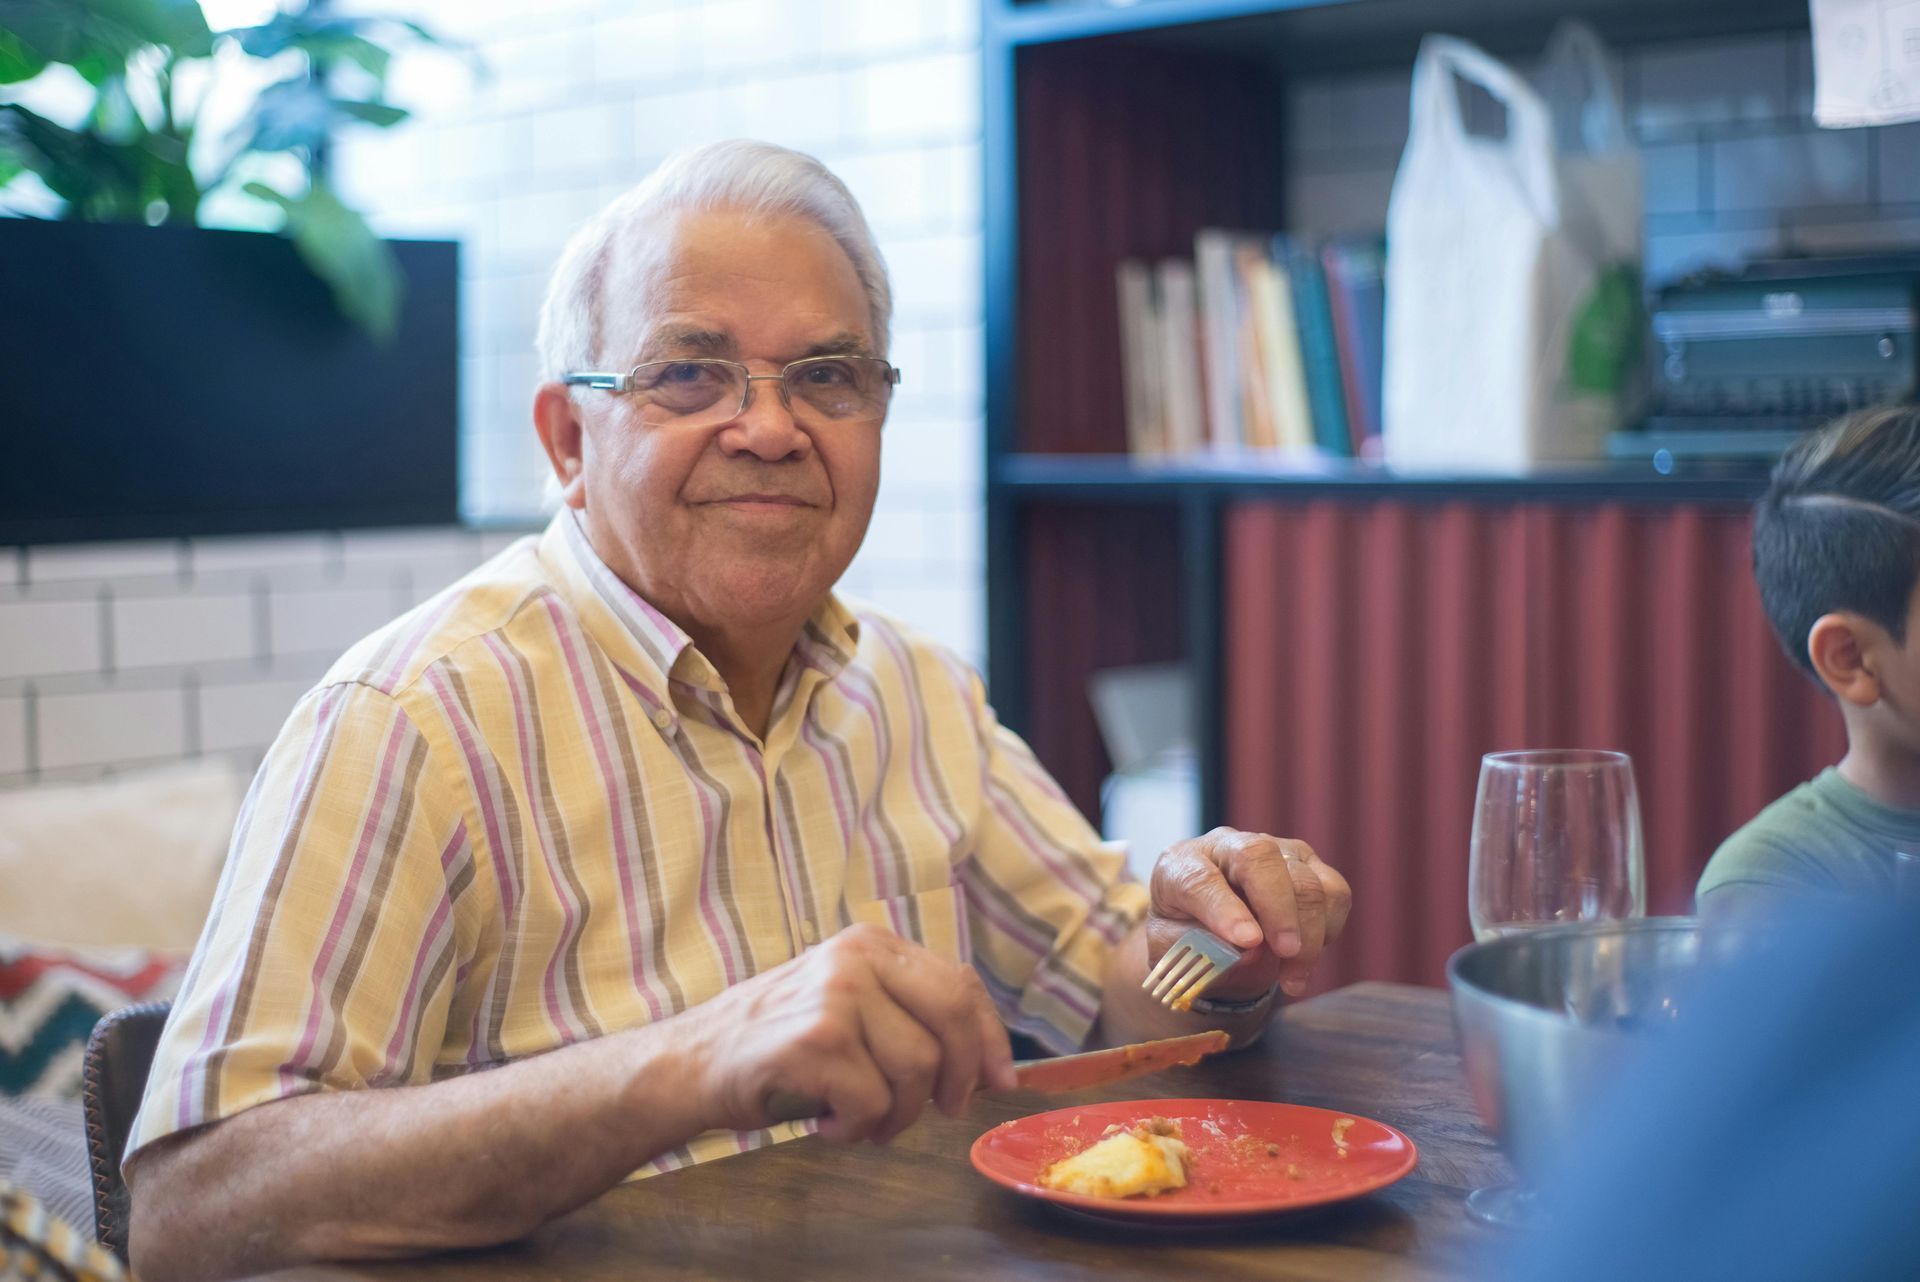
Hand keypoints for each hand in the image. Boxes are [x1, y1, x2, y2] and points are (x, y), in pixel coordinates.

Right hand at [687, 924, 1017, 1143]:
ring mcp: (836, 995)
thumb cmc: (777, 1047)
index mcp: (871, 944)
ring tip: (859, 1119)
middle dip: (958, 1077)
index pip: (958, 984)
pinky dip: (856, 1129)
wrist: (691, 1064)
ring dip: (896, 1115)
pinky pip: (874, 1102)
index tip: (1001, 1080)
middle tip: (940, 1111)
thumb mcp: (847, 1007)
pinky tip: (827, 1123)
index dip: (989, 1037)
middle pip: (951, 1018)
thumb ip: (907, 1015)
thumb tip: (985, 1063)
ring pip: (917, 1069)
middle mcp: (856, 958)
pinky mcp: (816, 1040)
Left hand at [1148, 829, 1352, 1000]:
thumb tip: (1250, 953)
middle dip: (1278, 909)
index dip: (1224, 909)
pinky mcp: (1308, 865)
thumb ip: (1202, 951)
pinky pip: (1335, 894)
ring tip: (1293, 976)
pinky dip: (1329, 931)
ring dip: (1309, 934)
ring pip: (1306, 880)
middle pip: (1260, 857)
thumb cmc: (1187, 938)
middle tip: (1285, 952)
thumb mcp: (1176, 952)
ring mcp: (1273, 851)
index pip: (1200, 878)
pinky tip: (1305, 957)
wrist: (1210, 931)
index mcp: (1181, 865)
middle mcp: (1227, 847)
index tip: (1246, 941)